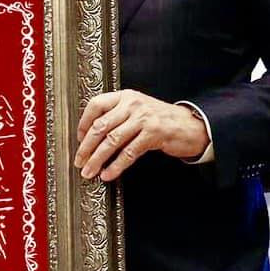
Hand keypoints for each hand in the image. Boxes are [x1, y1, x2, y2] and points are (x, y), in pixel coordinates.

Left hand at [74, 90, 209, 181]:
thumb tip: (91, 137)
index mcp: (126, 96)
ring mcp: (143, 118)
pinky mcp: (153, 134)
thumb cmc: (161, 119)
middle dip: (86, 147)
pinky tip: (109, 174)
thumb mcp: (138, 110)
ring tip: (89, 172)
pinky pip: (129, 152)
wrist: (191, 125)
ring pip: (112, 140)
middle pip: (101, 126)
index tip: (79, 140)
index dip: (83, 124)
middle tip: (79, 161)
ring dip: (97, 159)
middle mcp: (133, 104)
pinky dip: (116, 166)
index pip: (96, 105)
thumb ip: (117, 116)